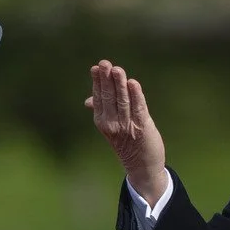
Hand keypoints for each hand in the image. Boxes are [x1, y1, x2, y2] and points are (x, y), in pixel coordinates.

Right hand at [85, 59, 167, 204]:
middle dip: (107, 79)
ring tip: (117, 70)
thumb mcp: (111, 128)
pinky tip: (133, 83)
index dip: (98, 82)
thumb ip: (102, 111)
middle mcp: (112, 123)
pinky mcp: (142, 127)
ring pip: (123, 100)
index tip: (96, 67)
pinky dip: (136, 95)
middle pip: (109, 97)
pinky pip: (138, 108)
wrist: (142, 167)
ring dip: (120, 84)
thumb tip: (87, 100)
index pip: (99, 97)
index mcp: (102, 121)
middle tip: (104, 63)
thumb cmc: (127, 143)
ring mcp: (127, 125)